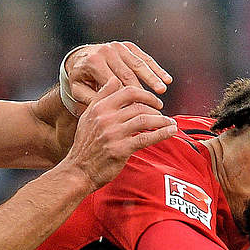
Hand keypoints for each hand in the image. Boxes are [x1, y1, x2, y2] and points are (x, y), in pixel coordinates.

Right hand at [60, 84, 176, 186]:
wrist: (79, 170)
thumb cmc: (85, 145)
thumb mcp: (88, 116)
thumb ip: (101, 97)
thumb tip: (114, 79)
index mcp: (99, 108)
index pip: (128, 91)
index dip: (146, 94)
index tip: (155, 101)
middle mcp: (106, 118)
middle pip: (139, 106)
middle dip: (156, 109)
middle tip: (163, 114)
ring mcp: (113, 133)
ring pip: (145, 120)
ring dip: (162, 121)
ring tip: (170, 123)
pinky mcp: (121, 149)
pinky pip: (146, 138)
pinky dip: (162, 133)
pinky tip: (170, 132)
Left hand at [62, 41, 171, 113]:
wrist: (80, 57)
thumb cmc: (81, 77)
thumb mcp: (78, 89)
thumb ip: (91, 98)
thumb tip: (110, 107)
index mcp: (94, 62)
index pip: (114, 83)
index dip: (126, 98)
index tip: (136, 110)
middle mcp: (106, 51)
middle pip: (128, 74)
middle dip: (142, 90)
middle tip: (153, 104)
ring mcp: (118, 47)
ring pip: (138, 64)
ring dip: (152, 77)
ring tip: (162, 89)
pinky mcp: (127, 46)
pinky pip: (144, 57)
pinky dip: (156, 68)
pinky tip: (166, 78)